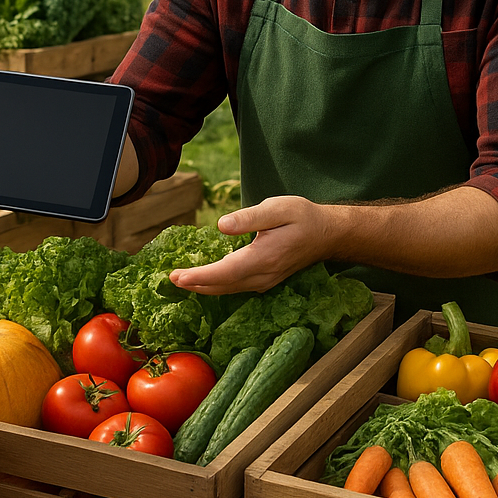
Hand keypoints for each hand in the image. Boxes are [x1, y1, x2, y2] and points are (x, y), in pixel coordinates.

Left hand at [169, 195, 325, 295]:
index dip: (199, 277)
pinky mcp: (265, 279)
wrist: (327, 234)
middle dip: (195, 284)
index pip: (224, 272)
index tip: (177, 276)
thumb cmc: (302, 217)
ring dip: (204, 287)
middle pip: (222, 286)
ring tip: (181, 280)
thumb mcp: (277, 208)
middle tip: (170, 278)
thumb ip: (249, 217)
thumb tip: (221, 225)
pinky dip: (217, 285)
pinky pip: (236, 287)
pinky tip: (205, 280)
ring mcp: (265, 280)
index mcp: (263, 257)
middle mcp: (262, 274)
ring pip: (228, 289)